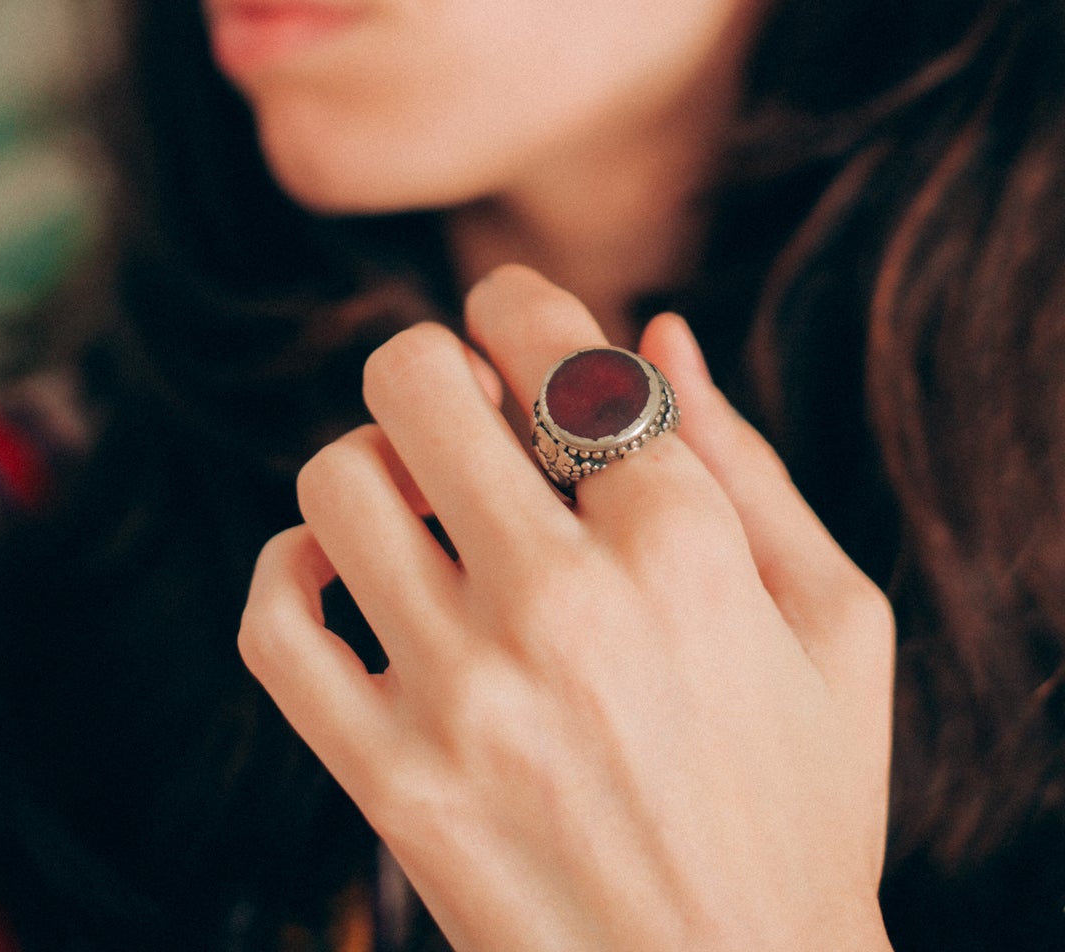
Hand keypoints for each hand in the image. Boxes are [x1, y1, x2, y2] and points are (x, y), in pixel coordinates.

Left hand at [239, 265, 894, 951]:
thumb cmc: (806, 806)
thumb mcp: (836, 623)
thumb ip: (752, 461)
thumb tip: (664, 330)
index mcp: (682, 544)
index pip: (550, 341)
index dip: (518, 305)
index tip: (513, 324)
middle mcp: (562, 603)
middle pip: (415, 381)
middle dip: (436, 365)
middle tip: (463, 410)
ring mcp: (464, 695)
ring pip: (336, 482)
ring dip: (370, 465)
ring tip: (416, 503)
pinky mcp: (391, 782)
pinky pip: (277, 624)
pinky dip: (289, 572)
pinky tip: (342, 578)